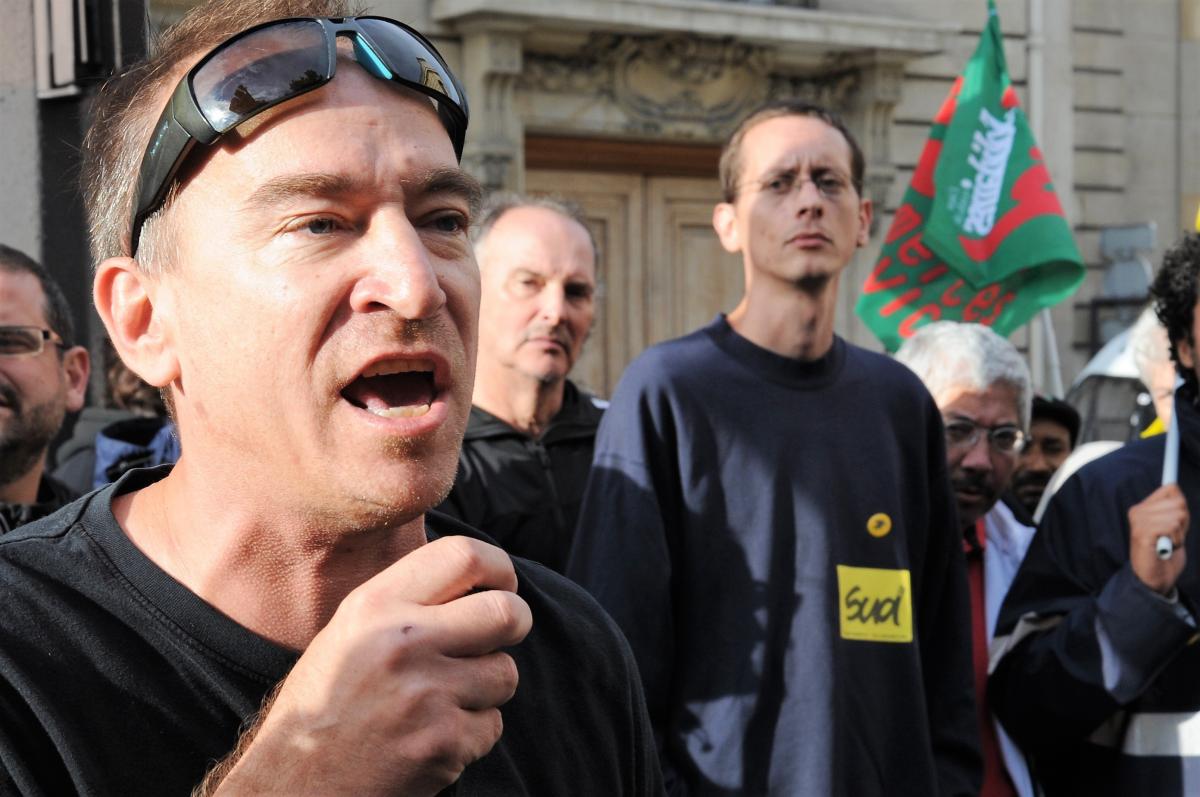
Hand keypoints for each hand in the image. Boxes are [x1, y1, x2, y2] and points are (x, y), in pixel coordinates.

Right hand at [212, 536, 531, 795]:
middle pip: (506, 612)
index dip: (500, 568)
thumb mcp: (350, 629)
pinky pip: (492, 724)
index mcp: (376, 605)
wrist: (293, 780)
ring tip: (444, 698)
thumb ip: (408, 598)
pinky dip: (472, 733)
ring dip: (487, 686)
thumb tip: (481, 574)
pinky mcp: (443, 744)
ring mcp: (426, 696)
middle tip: (501, 634)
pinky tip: (432, 735)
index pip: (465, 555)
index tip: (503, 584)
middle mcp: (403, 643)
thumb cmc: (327, 700)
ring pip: (505, 673)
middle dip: (515, 623)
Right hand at [1129, 484, 1188, 595]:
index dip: (1182, 507)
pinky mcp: (1143, 533)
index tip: (1176, 523)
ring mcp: (1138, 522)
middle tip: (1171, 537)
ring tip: (1168, 544)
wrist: (1155, 579)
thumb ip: (1174, 507)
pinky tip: (1166, 548)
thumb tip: (1173, 486)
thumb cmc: (1166, 554)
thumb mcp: (1174, 526)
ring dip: (1179, 534)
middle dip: (1183, 522)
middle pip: (1178, 502)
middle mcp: (1137, 512)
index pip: (1171, 489)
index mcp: (1143, 507)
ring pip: (1177, 515)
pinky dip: (1176, 540)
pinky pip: (1171, 526)